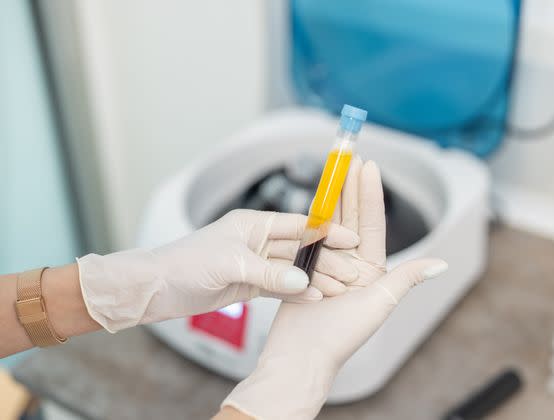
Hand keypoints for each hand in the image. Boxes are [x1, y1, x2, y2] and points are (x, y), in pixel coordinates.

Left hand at [77, 210, 358, 331]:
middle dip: (326, 259)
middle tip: (353, 272)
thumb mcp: (230, 264)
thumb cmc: (186, 264)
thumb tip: (305, 281)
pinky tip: (316, 298)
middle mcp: (257, 241)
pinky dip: (297, 293)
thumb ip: (270, 272)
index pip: (298, 224)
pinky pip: (280, 287)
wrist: (156, 288)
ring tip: (341, 289)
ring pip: (293, 270)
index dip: (326, 231)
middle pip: (300, 248)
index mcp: (253, 224)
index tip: (351, 239)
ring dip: (316, 278)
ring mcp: (254, 264)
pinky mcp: (249, 284)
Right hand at [222, 160, 447, 419]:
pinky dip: (310, 218)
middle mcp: (350, 265)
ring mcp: (326, 266)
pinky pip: (310, 239)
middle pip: (351, 217)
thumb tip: (441, 265)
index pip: (372, 223)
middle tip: (350, 159)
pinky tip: (311, 200)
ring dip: (331, 197)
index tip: (369, 166)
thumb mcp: (382, 302)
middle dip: (350, 187)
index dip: (370, 193)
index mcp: (371, 270)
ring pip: (330, 224)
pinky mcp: (304, 270)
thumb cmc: (342, 335)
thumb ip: (408, 278)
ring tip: (332, 171)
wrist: (302, 354)